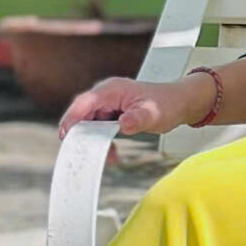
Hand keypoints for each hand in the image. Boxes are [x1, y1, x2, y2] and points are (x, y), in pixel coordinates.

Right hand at [58, 72, 212, 140]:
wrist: (179, 103)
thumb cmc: (167, 103)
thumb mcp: (153, 113)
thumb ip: (138, 119)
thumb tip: (123, 124)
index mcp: (112, 89)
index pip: (85, 102)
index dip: (72, 118)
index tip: (66, 136)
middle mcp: (106, 95)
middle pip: (82, 115)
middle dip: (82, 135)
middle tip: (83, 154)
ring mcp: (108, 104)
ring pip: (90, 124)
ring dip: (94, 141)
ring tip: (109, 156)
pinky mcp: (111, 114)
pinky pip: (99, 129)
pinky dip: (103, 142)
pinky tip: (113, 153)